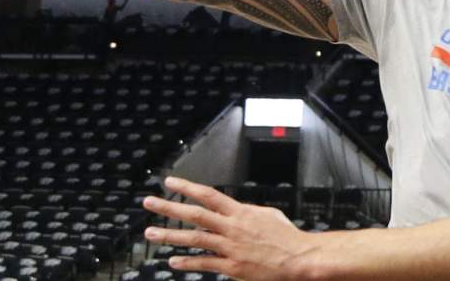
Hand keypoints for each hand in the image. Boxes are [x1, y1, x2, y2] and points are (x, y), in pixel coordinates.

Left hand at [143, 176, 322, 280]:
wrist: (299, 258)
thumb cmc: (287, 237)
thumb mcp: (268, 215)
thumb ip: (247, 212)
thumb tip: (235, 209)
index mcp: (240, 212)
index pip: (208, 195)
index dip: (187, 187)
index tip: (170, 182)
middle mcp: (231, 227)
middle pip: (195, 214)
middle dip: (169, 207)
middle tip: (149, 203)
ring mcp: (230, 247)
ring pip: (194, 239)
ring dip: (170, 235)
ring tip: (151, 233)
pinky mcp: (232, 266)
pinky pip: (204, 263)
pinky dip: (187, 262)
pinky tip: (173, 262)